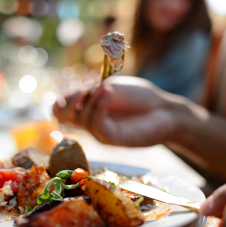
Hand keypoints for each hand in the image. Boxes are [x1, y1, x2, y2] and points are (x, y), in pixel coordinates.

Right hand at [53, 76, 178, 146]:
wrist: (165, 110)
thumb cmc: (140, 97)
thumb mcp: (111, 87)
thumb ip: (91, 92)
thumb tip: (73, 96)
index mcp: (88, 109)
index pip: (61, 111)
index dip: (60, 102)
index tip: (75, 89)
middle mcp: (91, 123)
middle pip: (64, 118)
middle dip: (69, 102)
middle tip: (84, 90)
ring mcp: (100, 133)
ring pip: (81, 119)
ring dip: (91, 100)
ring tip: (106, 89)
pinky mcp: (112, 139)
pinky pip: (97, 124)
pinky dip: (99, 107)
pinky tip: (108, 93)